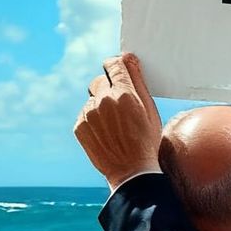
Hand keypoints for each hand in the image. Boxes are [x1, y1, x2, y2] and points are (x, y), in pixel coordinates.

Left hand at [75, 53, 162, 190]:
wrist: (131, 173)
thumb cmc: (146, 142)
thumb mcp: (150, 110)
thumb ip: (137, 80)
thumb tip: (128, 57)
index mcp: (124, 94)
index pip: (113, 64)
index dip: (116, 67)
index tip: (118, 71)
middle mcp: (103, 101)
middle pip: (100, 80)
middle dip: (108, 87)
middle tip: (119, 105)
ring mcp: (89, 115)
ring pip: (92, 99)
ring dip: (100, 106)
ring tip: (114, 126)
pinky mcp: (79, 127)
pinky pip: (85, 115)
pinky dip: (92, 120)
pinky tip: (105, 134)